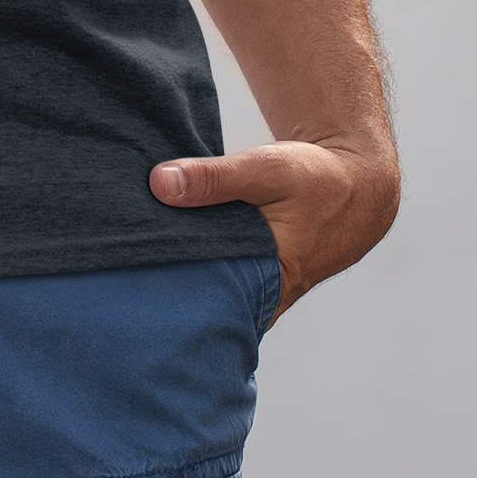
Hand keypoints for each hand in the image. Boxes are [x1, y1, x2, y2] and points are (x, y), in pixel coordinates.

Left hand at [149, 136, 399, 323]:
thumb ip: (213, 178)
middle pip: (207, 307)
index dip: (168, 303)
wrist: (357, 186)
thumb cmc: (315, 178)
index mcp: (271, 280)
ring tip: (131, 278)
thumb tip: (159, 184)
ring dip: (185, 283)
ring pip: (215, 296)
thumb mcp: (265, 169)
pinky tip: (165, 258)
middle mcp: (267, 297)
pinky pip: (224, 282)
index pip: (208, 308)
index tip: (127, 296)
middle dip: (169, 300)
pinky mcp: (260, 277)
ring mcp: (265, 291)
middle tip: (119, 293)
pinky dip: (201, 270)